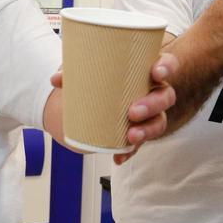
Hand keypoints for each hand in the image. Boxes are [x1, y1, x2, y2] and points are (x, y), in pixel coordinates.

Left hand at [50, 52, 178, 164]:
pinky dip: (129, 152)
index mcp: (145, 70)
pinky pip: (140, 144)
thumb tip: (57, 79)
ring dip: (147, 131)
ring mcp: (150, 114)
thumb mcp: (88, 71)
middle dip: (152, 105)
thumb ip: (74, 71)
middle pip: (165, 97)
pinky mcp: (140, 132)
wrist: (94, 98)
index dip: (166, 68)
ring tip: (131, 136)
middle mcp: (153, 91)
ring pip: (158, 122)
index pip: (166, 65)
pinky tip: (119, 157)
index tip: (155, 73)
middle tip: (132, 112)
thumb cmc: (101, 77)